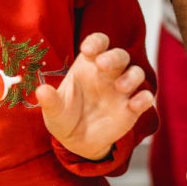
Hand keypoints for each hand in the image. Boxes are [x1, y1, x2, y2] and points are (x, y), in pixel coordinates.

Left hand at [36, 32, 154, 161]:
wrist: (77, 143)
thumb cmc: (64, 118)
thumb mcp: (54, 111)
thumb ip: (50, 101)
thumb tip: (41, 91)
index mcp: (87, 65)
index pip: (98, 43)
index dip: (96, 42)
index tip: (87, 50)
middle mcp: (107, 74)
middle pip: (119, 55)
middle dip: (114, 57)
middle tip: (103, 64)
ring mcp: (122, 89)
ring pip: (136, 72)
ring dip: (131, 76)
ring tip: (120, 87)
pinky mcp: (132, 108)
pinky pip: (145, 97)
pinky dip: (144, 98)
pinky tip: (134, 105)